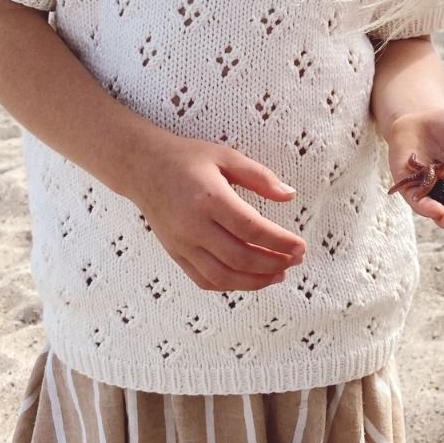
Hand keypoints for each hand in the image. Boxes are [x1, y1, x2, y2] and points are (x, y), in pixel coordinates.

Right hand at [125, 129, 306, 290]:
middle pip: (240, 257)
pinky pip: (204, 280)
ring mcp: (182, 244)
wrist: (143, 168)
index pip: (252, 229)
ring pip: (223, 276)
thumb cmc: (187, 159)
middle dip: (274, 263)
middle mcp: (193, 226)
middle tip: (297, 259)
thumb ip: (260, 176)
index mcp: (209, 198)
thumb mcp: (226, 156)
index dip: (280, 241)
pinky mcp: (175, 253)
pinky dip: (231, 285)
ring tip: (280, 274)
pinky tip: (251, 279)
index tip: (301, 245)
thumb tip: (290, 195)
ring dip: (256, 281)